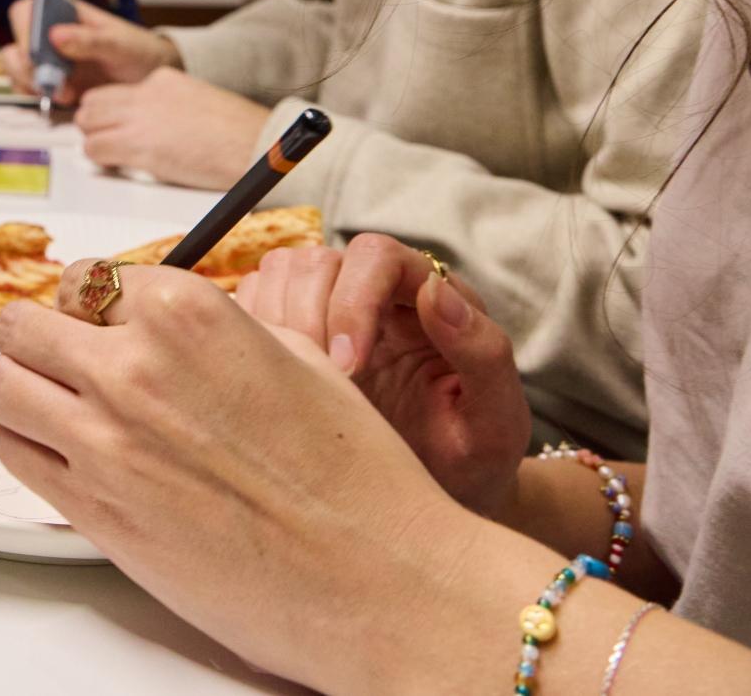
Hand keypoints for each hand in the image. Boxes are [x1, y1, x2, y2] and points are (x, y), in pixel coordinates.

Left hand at [0, 257, 491, 690]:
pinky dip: (28, 447)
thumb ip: (214, 327)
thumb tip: (165, 320)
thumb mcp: (296, 355)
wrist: (375, 576)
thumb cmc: (352, 472)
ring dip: (23, 390)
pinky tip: (67, 456)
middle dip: (41, 340)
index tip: (101, 327)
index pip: (87, 279)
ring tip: (58, 408)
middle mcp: (133, 366)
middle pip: (23, 324)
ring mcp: (104, 439)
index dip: (93, 307)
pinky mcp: (92, 508)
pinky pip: (13, 452)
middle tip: (66, 363)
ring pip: (0, 383)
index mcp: (186, 313)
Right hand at [4, 0, 179, 103]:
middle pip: (15, 44)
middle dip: (27, 68)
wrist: (150, 78)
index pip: (25, 12)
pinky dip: (38, 99)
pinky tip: (64, 101)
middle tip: (53, 83)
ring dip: (32, 85)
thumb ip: (90, 40)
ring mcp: (48, 60)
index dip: (25, 32)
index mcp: (63, 11)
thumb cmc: (139, 50)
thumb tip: (56, 35)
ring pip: (16, 70)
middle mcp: (48, 34)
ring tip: (65, 95)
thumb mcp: (120, 43)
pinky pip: (29, 90)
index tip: (39, 54)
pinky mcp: (51, 83)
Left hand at [71, 68, 267, 185]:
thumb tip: (156, 124)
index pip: (117, 90)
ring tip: (114, 155)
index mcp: (163, 79)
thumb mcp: (199, 103)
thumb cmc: (240, 133)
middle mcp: (146, 91)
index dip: (114, 112)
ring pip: (87, 122)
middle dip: (96, 123)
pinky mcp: (137, 143)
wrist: (257, 146)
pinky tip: (118, 166)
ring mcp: (138, 116)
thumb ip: (171, 107)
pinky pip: (94, 148)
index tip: (119, 126)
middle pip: (94, 101)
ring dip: (95, 140)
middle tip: (108, 141)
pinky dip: (100, 160)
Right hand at [235, 235, 532, 518]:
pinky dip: (252, 334)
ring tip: (299, 383)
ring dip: (276, 323)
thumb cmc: (474, 457)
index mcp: (428, 295)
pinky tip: (275, 382)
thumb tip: (437, 293)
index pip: (377, 256)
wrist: (438, 493)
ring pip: (279, 273)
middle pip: (318, 260)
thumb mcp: (498, 419)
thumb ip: (484, 352)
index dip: (352, 300)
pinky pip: (253, 304)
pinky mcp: (295, 334)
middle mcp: (375, 291)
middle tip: (319, 383)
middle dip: (308, 317)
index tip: (349, 367)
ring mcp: (330, 309)